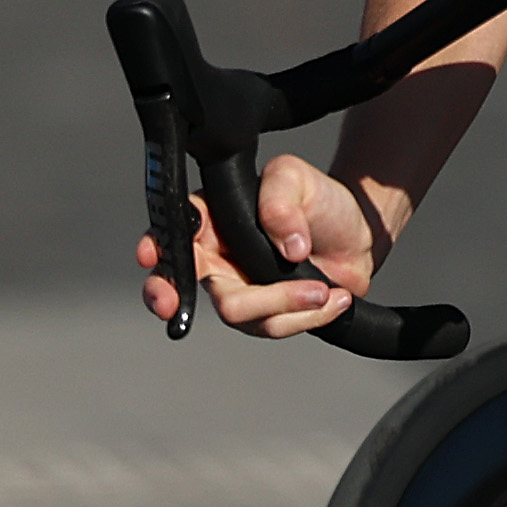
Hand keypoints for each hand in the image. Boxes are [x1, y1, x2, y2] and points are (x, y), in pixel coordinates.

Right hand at [137, 150, 386, 341]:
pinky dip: (305, 316)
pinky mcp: (262, 315)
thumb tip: (285, 244)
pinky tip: (331, 300)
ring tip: (322, 289)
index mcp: (211, 219)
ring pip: (237, 312)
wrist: (355, 235)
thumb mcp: (296, 179)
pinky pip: (270, 326)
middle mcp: (216, 257)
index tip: (150, 255)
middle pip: (183, 284)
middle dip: (171, 296)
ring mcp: (237, 289)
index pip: (174, 231)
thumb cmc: (318, 201)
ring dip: (283, 303)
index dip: (156, 246)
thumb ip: (280, 199)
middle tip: (168, 304)